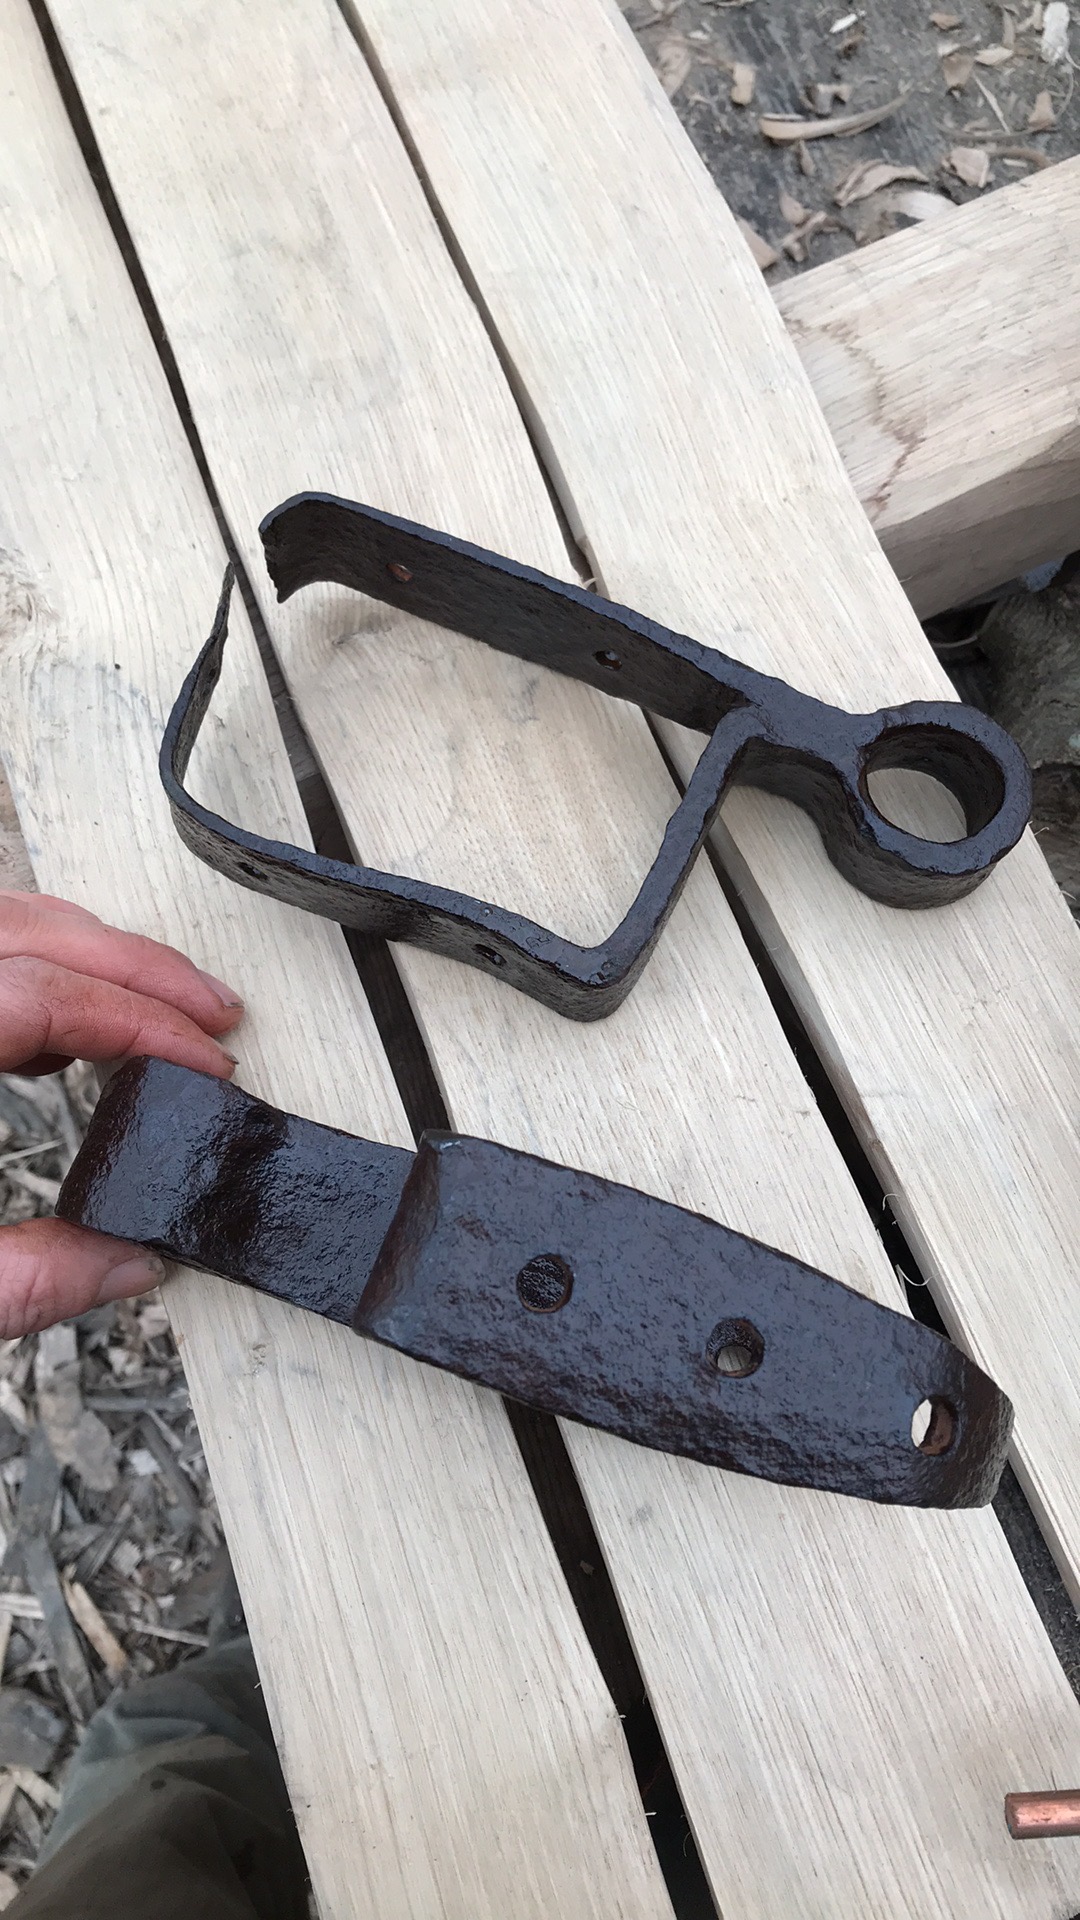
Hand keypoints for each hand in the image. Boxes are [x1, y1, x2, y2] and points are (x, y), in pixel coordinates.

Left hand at [0, 891, 243, 1336]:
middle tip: (214, 1013)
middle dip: (136, 964)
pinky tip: (63, 1029)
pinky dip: (32, 964)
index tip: (208, 1062)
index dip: (143, 1020)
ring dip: (87, 950)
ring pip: (1, 922)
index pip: (40, 993)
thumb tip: (126, 1260)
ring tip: (161, 1005)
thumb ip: (29, 1279)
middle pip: (27, 929)